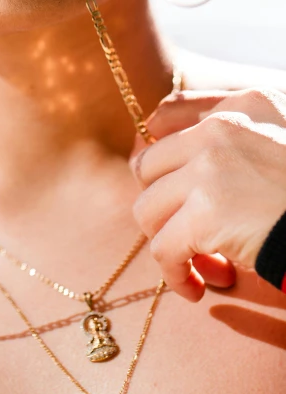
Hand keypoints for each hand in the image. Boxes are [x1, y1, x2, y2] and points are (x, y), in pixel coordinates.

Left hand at [129, 88, 285, 301]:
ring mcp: (211, 169)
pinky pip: (164, 249)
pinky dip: (176, 275)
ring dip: (169, 242)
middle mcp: (220, 129)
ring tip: (201, 263)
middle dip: (162, 205)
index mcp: (245, 105)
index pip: (168, 114)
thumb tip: (172, 133)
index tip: (169, 187)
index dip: (159, 157)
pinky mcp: (208, 214)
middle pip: (148, 166)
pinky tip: (197, 288)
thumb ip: (244, 126)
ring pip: (148, 210)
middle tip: (187, 232)